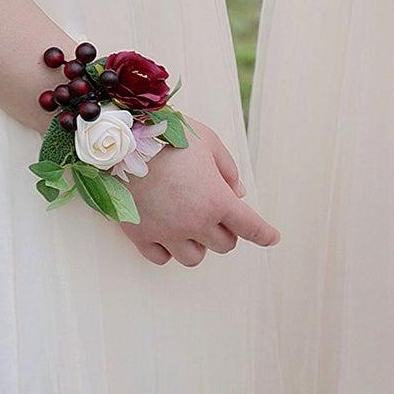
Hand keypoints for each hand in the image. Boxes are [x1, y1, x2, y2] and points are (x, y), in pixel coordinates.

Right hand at [119, 118, 280, 266]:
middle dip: (225, 230)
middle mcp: (195, 222)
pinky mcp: (141, 236)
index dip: (265, 234)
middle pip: (224, 244)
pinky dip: (167, 249)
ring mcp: (167, 232)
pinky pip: (162, 258)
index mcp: (217, 199)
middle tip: (215, 213)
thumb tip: (239, 194)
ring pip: (194, 258)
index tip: (272, 238)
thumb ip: (228, 168)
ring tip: (189, 224)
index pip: (250, 227)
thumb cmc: (169, 134)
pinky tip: (165, 231)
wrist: (122, 140)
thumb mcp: (207, 140)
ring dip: (198, 243)